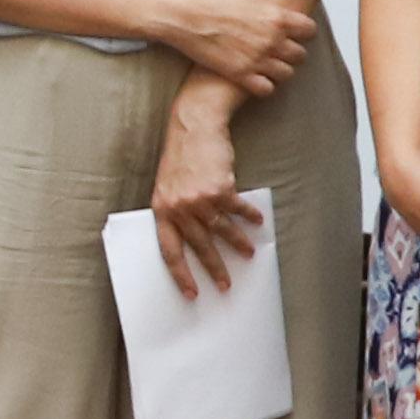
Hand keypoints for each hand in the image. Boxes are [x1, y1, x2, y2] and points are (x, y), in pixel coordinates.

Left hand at [146, 101, 255, 298]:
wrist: (193, 126)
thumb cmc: (181, 155)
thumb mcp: (168, 186)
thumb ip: (177, 211)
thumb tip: (193, 238)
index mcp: (162, 210)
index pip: (169, 251)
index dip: (180, 274)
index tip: (191, 292)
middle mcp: (180, 208)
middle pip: (199, 247)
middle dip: (214, 269)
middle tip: (225, 285)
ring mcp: (200, 199)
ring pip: (221, 232)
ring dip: (237, 245)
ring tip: (248, 254)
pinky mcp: (220, 189)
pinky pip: (238, 211)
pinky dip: (249, 217)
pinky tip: (257, 222)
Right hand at [148, 0, 315, 95]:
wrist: (178, 15)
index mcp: (275, 16)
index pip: (309, 31)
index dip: (303, 30)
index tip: (292, 29)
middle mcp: (270, 40)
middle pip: (301, 55)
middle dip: (293, 50)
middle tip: (278, 45)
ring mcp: (256, 60)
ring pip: (287, 74)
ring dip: (280, 68)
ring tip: (268, 61)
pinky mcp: (239, 75)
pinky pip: (267, 89)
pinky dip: (264, 84)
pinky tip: (255, 74)